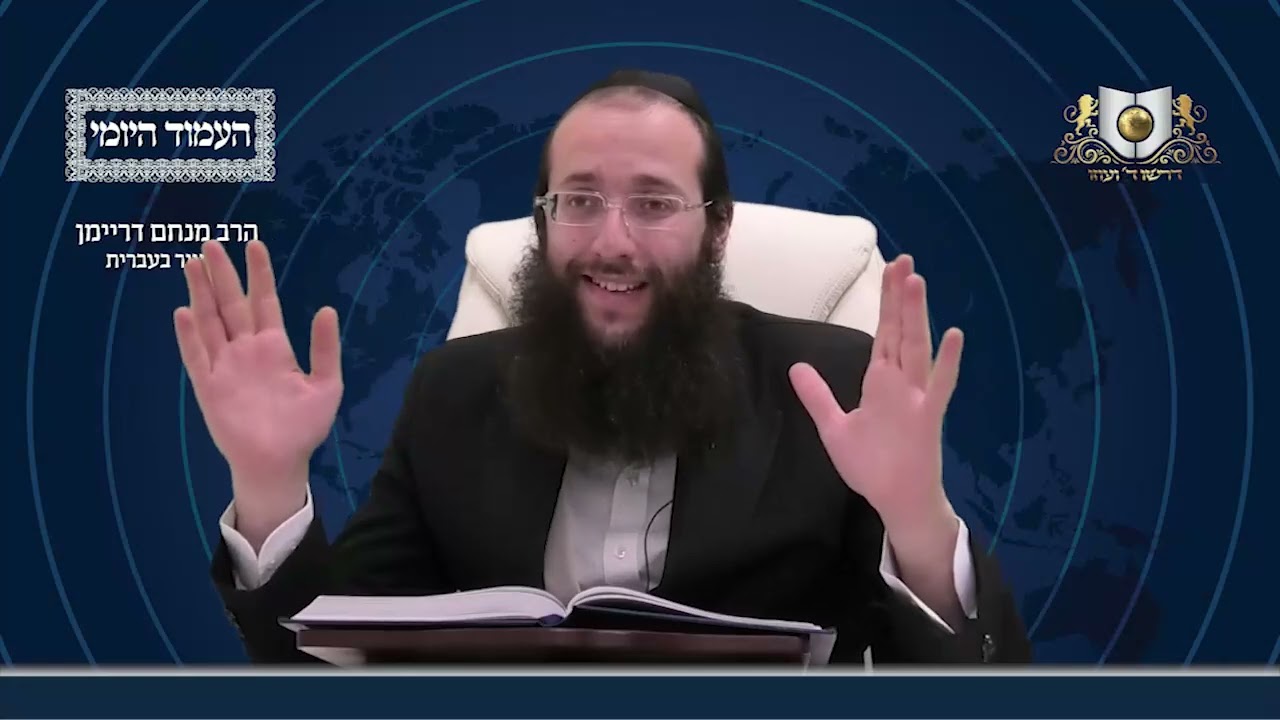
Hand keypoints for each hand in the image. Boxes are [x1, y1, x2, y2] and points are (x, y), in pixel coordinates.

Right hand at [174, 240, 342, 535]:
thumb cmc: (304, 427)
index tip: (255, 244)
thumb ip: (325, 348)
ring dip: (200, 294)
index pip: (264, 302)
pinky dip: (190, 336)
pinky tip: (185, 312)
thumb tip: (326, 309)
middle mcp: (246, 351)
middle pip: (231, 305)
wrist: (280, 462)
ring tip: (193, 264)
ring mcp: (225, 366)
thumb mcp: (326, 386)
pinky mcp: (209, 387)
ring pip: (210, 322)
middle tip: (212, 243)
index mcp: (275, 347)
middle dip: (222, 275)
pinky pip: (196, 357)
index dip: (259, 274)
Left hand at [788, 255, 961, 527]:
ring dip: (917, 316)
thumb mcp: (835, 427)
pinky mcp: (928, 419)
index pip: (883, 333)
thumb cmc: (871, 466)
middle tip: (903, 260)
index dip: (886, 302)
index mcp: (881, 382)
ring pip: (917, 349)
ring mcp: (917, 398)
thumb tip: (795, 367)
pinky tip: (954, 335)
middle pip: (900, 331)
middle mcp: (901, 383)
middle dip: (900, 297)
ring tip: (917, 282)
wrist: (895, 501)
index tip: (889, 269)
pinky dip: (948, 362)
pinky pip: (940, 387)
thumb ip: (817, 396)